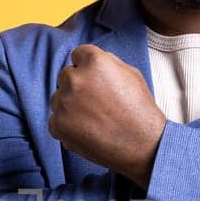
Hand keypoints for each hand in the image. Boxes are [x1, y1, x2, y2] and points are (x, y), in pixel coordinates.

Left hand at [48, 44, 166, 186]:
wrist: (143, 145)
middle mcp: (75, 79)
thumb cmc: (140, 110)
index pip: (78, 55)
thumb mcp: (131, 74)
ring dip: (71, 106)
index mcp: (94, 61)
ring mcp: (64, 103)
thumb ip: (107, 62)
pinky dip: (68, 126)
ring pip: (58, 98)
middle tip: (96, 103)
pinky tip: (88, 131)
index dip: (88, 69)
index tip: (96, 81)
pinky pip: (55, 120)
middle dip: (78, 87)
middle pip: (66, 76)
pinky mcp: (58, 125)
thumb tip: (88, 60)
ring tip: (94, 119)